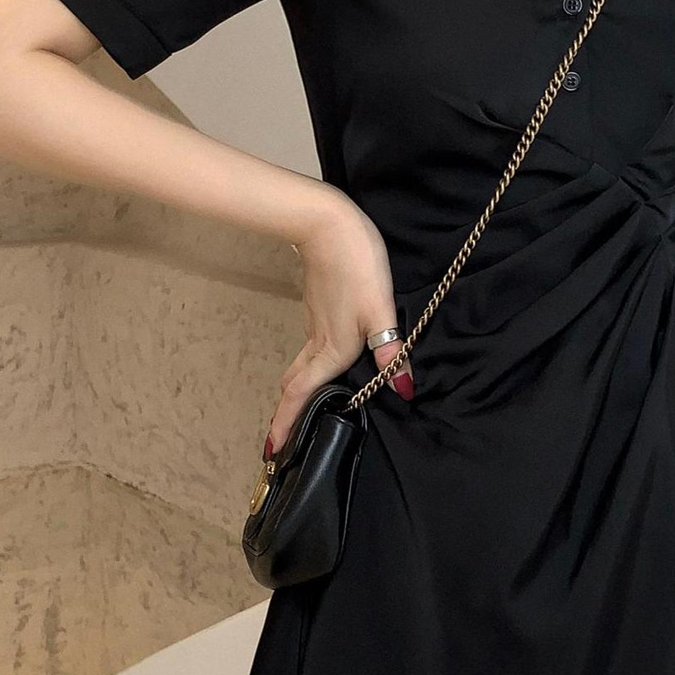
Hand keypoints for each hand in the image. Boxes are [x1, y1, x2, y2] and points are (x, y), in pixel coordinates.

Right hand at [264, 193, 414, 455]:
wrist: (326, 223)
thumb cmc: (356, 265)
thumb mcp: (380, 309)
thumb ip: (391, 351)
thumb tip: (403, 390)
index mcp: (333, 348)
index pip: (303, 395)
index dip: (286, 424)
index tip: (271, 451)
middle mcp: (320, 342)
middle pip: (296, 385)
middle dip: (286, 415)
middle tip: (279, 440)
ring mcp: (316, 324)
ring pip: (302, 367)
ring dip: (296, 393)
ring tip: (297, 411)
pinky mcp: (318, 308)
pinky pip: (310, 349)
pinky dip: (307, 369)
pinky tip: (320, 366)